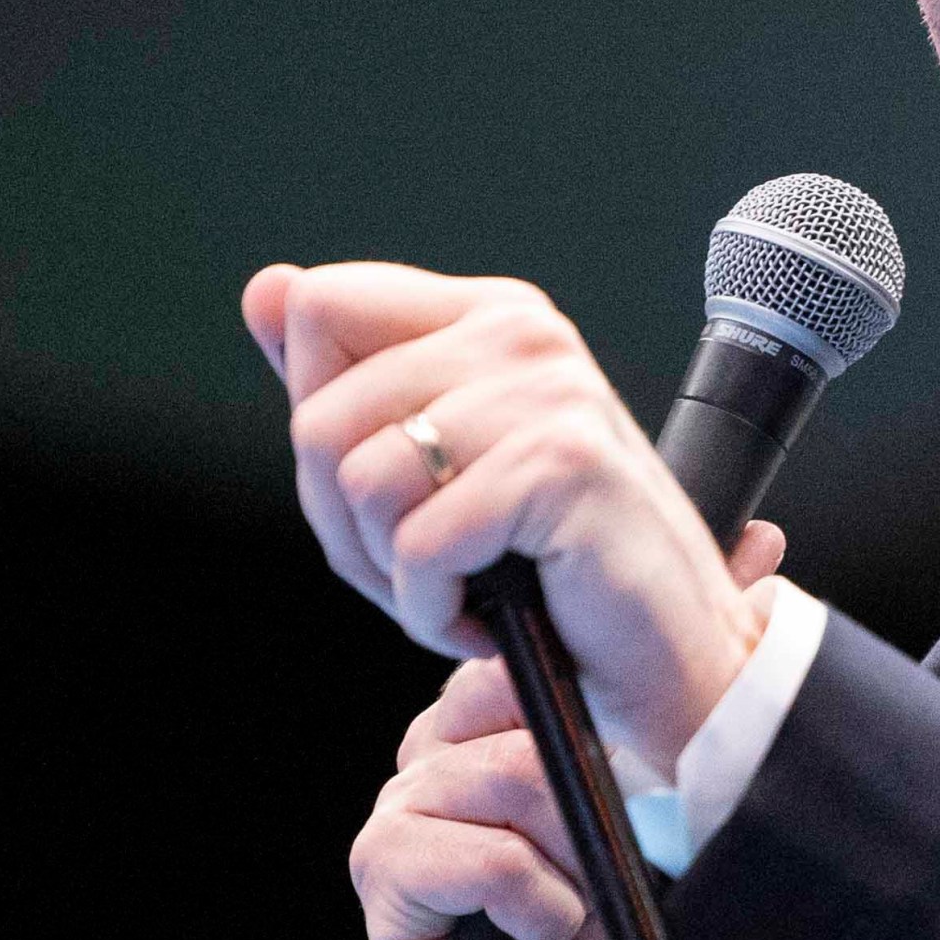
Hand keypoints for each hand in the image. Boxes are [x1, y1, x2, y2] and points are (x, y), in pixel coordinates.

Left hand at [243, 261, 756, 779]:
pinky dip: (435, 612)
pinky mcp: (562, 467)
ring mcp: (548, 394)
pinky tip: (492, 616)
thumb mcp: (438, 461)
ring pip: (359, 482)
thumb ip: (352, 374)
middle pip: (318, 416)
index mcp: (492, 316)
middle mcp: (523, 334)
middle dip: (349, 527)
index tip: (396, 485)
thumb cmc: (553, 568)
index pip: (321, 307)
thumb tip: (267, 287)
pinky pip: (420, 548)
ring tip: (469, 587)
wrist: (672, 652)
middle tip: (434, 565)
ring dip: (395, 574)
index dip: (319, 417)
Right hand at [355, 531, 791, 939]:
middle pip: (516, 701)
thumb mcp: (693, 799)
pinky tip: (535, 936)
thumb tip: (760, 544)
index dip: (595, 690)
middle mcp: (449, 750)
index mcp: (509, 720)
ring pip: (497, 774)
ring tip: (575, 905)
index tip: (646, 748)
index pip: (535, 650)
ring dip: (565, 856)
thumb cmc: (638, 939)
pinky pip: (458, 848)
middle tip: (611, 862)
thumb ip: (709, 676)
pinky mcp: (382, 876)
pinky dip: (524, 899)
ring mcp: (408, 808)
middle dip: (592, 790)